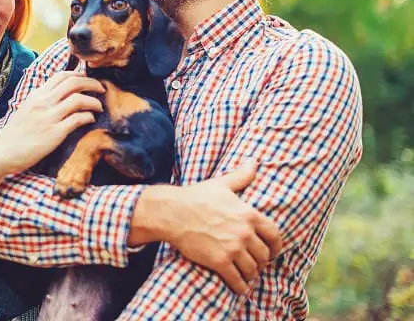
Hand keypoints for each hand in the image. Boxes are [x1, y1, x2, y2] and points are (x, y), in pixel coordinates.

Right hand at [0, 71, 103, 177]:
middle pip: (74, 83)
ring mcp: (49, 117)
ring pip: (79, 99)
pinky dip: (88, 117)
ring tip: (99, 107)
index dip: (79, 74)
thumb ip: (42, 100)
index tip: (88, 79)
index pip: (62, 75)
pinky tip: (91, 120)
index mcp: (37, 94)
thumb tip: (59, 94)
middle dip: (92, 83)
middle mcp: (44, 102)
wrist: (3, 151)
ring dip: (94, 101)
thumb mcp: (27, 108)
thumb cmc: (16, 133)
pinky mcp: (55, 133)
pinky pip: (78, 119)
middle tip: (101, 89)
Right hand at [132, 160, 281, 294]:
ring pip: (253, 269)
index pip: (274, 235)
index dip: (276, 246)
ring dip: (251, 274)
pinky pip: (238, 280)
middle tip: (255, 263)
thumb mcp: (221, 184)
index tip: (272, 252)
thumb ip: (241, 176)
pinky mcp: (219, 262)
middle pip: (264, 254)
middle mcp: (244, 232)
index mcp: (249, 214)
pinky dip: (241, 287)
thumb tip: (255, 161)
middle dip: (261, 261)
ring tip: (247, 275)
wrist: (172, 212)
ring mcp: (232, 248)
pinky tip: (239, 287)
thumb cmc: (196, 196)